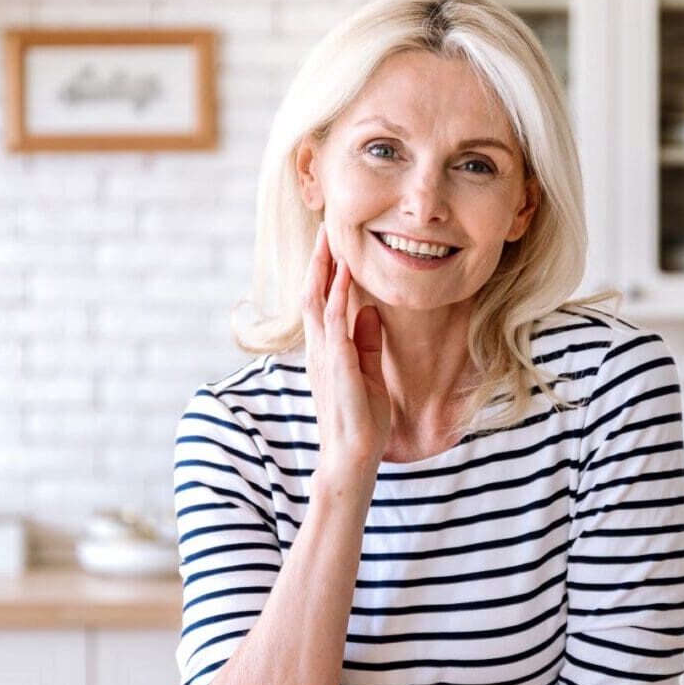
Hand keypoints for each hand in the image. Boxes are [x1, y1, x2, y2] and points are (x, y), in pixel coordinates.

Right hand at [302, 220, 390, 480]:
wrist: (352, 458)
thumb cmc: (361, 421)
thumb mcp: (369, 373)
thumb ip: (367, 342)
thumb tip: (371, 311)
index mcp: (325, 350)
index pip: (320, 301)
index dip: (324, 270)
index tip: (332, 241)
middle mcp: (319, 349)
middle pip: (312, 293)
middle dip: (319, 259)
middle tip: (326, 226)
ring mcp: (325, 357)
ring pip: (317, 302)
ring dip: (324, 269)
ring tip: (331, 239)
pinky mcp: (338, 367)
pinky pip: (335, 325)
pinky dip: (337, 298)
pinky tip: (344, 277)